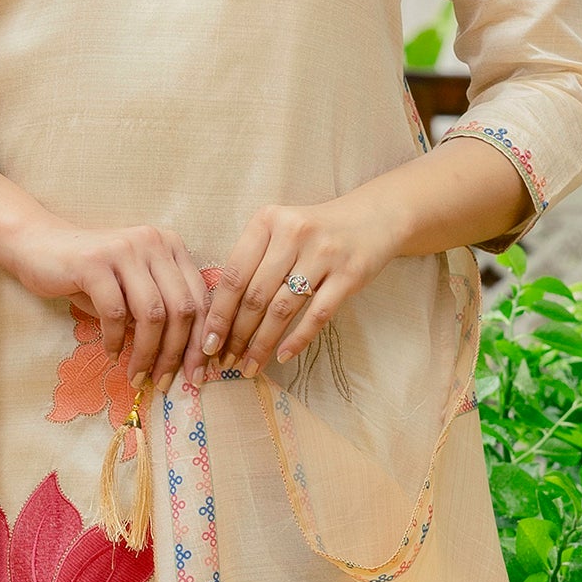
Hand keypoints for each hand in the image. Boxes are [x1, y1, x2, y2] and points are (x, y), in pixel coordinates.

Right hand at [0, 168, 209, 387]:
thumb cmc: (89, 275)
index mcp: (171, 246)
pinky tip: (111, 354)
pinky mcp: (94, 262)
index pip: (200, 298)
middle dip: (176, 353)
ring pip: (152, 314)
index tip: (198, 374)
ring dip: (146, 353)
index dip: (202, 340)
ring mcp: (125, 250)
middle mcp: (153, 242)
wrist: (38, 245)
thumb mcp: (132, 289)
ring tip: (137, 376)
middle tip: (164, 382)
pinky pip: (115, 312)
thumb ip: (159, 312)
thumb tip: (182, 359)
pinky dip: (115, 340)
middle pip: (182, 308)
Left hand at [202, 142, 532, 377]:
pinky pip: (317, 314)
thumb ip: (252, 261)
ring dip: (262, 343)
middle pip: (255, 295)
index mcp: (268, 221)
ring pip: (282, 309)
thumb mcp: (280, 231)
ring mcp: (324, 254)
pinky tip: (282, 356)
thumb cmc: (315, 231)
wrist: (374, 216)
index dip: (218, 313)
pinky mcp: (350, 274)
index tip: (206, 343)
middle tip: (225, 361)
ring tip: (249, 365)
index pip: (234, 275)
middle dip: (236, 334)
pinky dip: (297, 339)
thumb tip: (218, 314)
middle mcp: (294, 233)